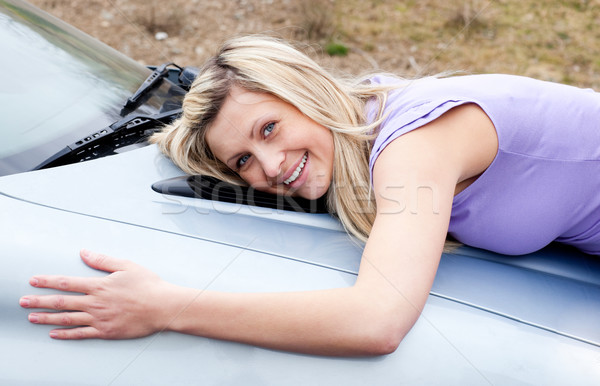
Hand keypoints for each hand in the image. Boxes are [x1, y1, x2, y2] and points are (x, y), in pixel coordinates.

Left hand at [19, 249, 176, 339]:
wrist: (162, 307)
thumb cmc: (148, 285)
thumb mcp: (126, 266)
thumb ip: (102, 260)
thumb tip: (85, 252)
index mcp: (99, 285)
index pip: (67, 283)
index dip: (48, 281)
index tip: (34, 281)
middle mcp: (96, 303)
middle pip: (62, 302)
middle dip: (39, 301)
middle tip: (23, 301)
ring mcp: (99, 319)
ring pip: (67, 319)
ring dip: (47, 318)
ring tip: (32, 317)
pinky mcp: (106, 331)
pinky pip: (81, 334)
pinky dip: (65, 334)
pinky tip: (55, 333)